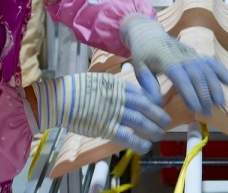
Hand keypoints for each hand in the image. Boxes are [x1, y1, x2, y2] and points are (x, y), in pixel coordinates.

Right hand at [30, 73, 169, 152]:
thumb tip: (121, 95)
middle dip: (158, 115)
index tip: (157, 107)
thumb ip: (111, 88)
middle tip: (166, 122)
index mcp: (116, 84)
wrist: (60, 98)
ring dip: (152, 129)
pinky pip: (126, 136)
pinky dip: (138, 142)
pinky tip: (145, 147)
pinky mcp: (105, 126)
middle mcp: (118, 97)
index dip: (151, 102)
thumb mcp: (97, 81)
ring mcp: (113, 112)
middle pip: (145, 106)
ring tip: (160, 134)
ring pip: (140, 121)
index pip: (140, 93)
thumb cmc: (75, 90)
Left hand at [121, 16, 227, 115]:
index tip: (195, 109)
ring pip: (207, 69)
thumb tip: (156, 104)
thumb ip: (148, 86)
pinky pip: (211, 61)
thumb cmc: (143, 54)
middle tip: (208, 112)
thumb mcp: (139, 69)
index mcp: (166, 60)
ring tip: (220, 103)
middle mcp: (182, 56)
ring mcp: (191, 54)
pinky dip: (222, 71)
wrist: (149, 34)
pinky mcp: (196, 53)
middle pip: (198, 75)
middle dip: (205, 95)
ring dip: (215, 86)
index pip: (181, 78)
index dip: (190, 93)